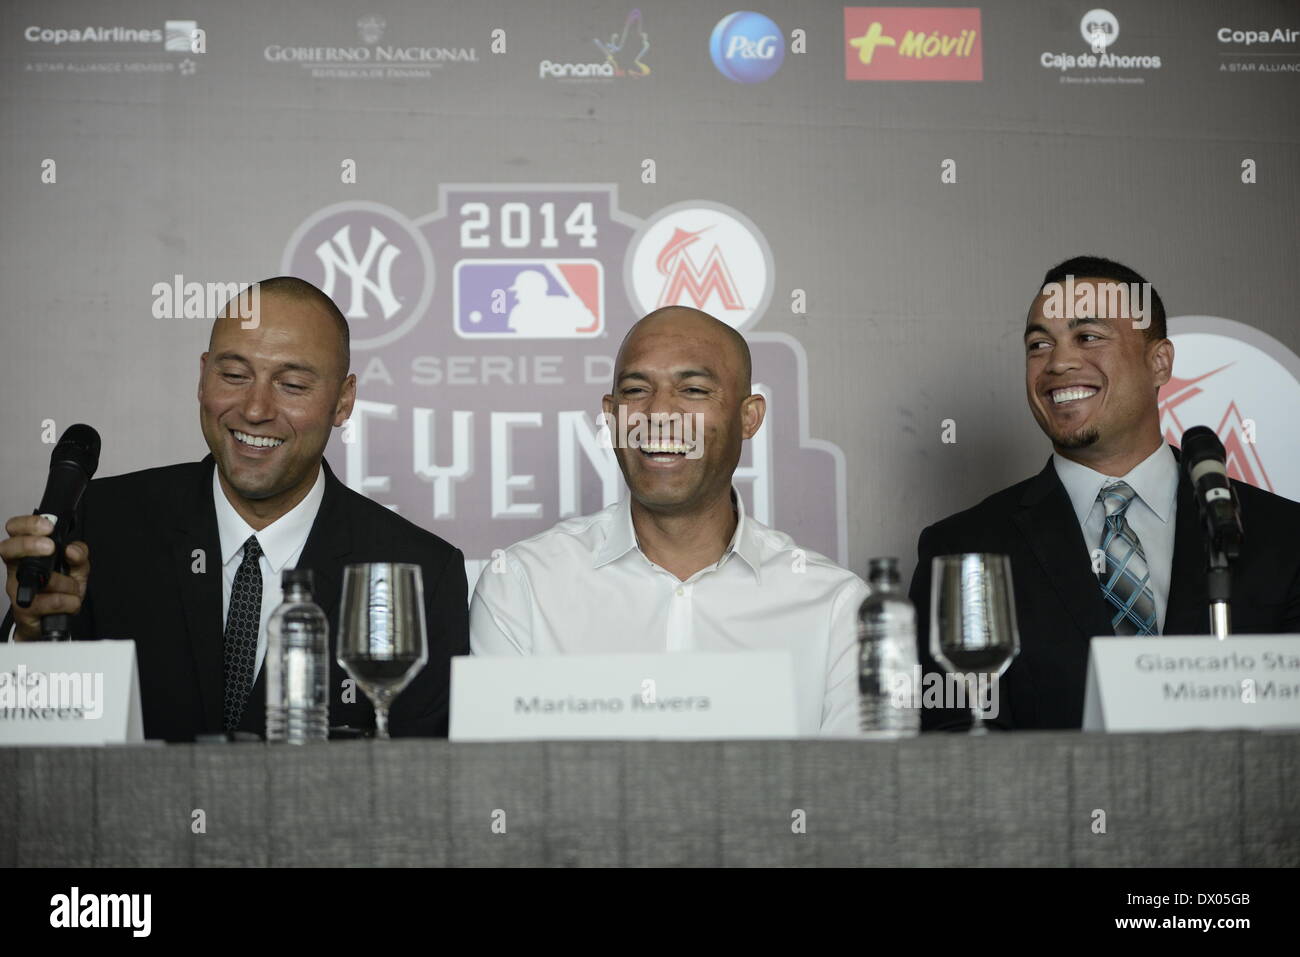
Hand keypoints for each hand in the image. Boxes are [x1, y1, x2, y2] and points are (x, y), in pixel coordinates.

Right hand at [1, 514, 89, 640]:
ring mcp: (17, 589)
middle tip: (49, 548)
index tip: (47, 527)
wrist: (52, 621)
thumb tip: (72, 550)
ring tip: (72, 589)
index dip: (27, 525)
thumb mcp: (75, 569)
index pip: (14, 531)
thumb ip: (79, 555)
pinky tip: (70, 604)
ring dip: (67, 584)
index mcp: (26, 554)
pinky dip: (69, 602)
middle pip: (7, 549)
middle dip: (29, 545)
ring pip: (41, 579)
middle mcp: (17, 570)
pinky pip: (52, 601)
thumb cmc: (59, 592)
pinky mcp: (23, 610)